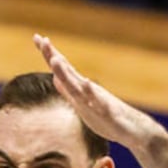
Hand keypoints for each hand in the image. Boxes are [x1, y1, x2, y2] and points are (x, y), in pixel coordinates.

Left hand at [33, 33, 158, 149]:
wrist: (131, 130)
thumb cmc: (105, 118)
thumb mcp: (80, 105)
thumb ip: (68, 91)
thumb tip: (55, 78)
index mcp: (79, 89)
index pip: (62, 69)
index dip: (50, 54)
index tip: (37, 37)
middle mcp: (87, 90)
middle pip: (67, 72)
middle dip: (54, 57)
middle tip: (42, 40)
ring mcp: (97, 99)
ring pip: (79, 84)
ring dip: (67, 72)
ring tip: (55, 59)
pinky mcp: (107, 111)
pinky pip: (99, 101)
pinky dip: (91, 92)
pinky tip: (86, 82)